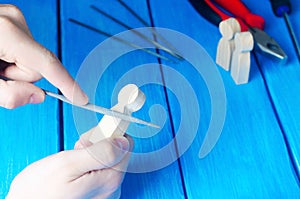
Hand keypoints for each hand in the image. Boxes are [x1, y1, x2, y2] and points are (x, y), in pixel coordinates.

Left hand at [0, 4, 87, 108]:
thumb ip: (8, 95)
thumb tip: (38, 96)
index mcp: (4, 33)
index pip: (46, 64)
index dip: (66, 84)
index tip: (80, 98)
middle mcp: (12, 21)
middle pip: (36, 66)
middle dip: (18, 77)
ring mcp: (12, 18)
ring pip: (30, 59)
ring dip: (12, 68)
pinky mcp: (10, 20)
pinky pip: (24, 50)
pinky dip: (11, 59)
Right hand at [6, 136, 130, 198]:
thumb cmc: (40, 190)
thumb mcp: (69, 164)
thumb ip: (101, 152)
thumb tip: (124, 140)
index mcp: (110, 180)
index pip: (126, 145)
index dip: (110, 134)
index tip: (93, 135)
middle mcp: (111, 189)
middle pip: (118, 153)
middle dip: (99, 144)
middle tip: (78, 148)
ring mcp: (103, 193)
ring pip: (107, 160)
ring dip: (92, 153)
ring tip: (74, 158)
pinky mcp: (95, 194)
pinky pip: (99, 171)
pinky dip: (88, 163)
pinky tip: (75, 166)